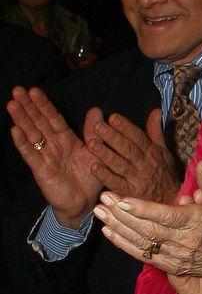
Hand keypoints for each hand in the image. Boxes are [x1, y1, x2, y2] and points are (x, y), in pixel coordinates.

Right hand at [7, 85, 103, 226]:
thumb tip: (96, 109)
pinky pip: (31, 155)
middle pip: (38, 122)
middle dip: (28, 106)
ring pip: (31, 135)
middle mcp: (54, 146)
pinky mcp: (41, 170)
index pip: (53, 118)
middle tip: (17, 90)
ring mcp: (46, 157)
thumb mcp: (95, 153)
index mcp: (66, 140)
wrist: (85, 203)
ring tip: (12, 104)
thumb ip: (94, 132)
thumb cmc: (89, 178)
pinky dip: (23, 143)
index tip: (34, 90)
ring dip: (21, 119)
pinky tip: (15, 130)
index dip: (43, 104)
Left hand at [83, 108, 180, 205]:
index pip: (138, 137)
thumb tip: (155, 111)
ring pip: (120, 165)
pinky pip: (116, 184)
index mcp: (152, 153)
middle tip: (98, 126)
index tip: (112, 117)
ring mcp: (137, 180)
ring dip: (106, 154)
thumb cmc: (164, 175)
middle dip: (113, 137)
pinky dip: (105, 176)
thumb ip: (155, 131)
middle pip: (128, 149)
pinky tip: (94, 168)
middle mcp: (145, 165)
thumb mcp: (164, 152)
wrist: (169, 203)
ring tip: (91, 143)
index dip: (125, 127)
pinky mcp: (130, 194)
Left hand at [94, 160, 201, 293]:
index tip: (121, 199)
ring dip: (118, 227)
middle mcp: (184, 242)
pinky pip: (143, 255)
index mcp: (197, 223)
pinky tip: (109, 232)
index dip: (142, 208)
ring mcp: (176, 256)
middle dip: (121, 214)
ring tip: (99, 212)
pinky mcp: (171, 265)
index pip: (165, 216)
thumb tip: (201, 164)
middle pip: (147, 228)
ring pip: (141, 242)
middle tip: (102, 199)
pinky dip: (124, 244)